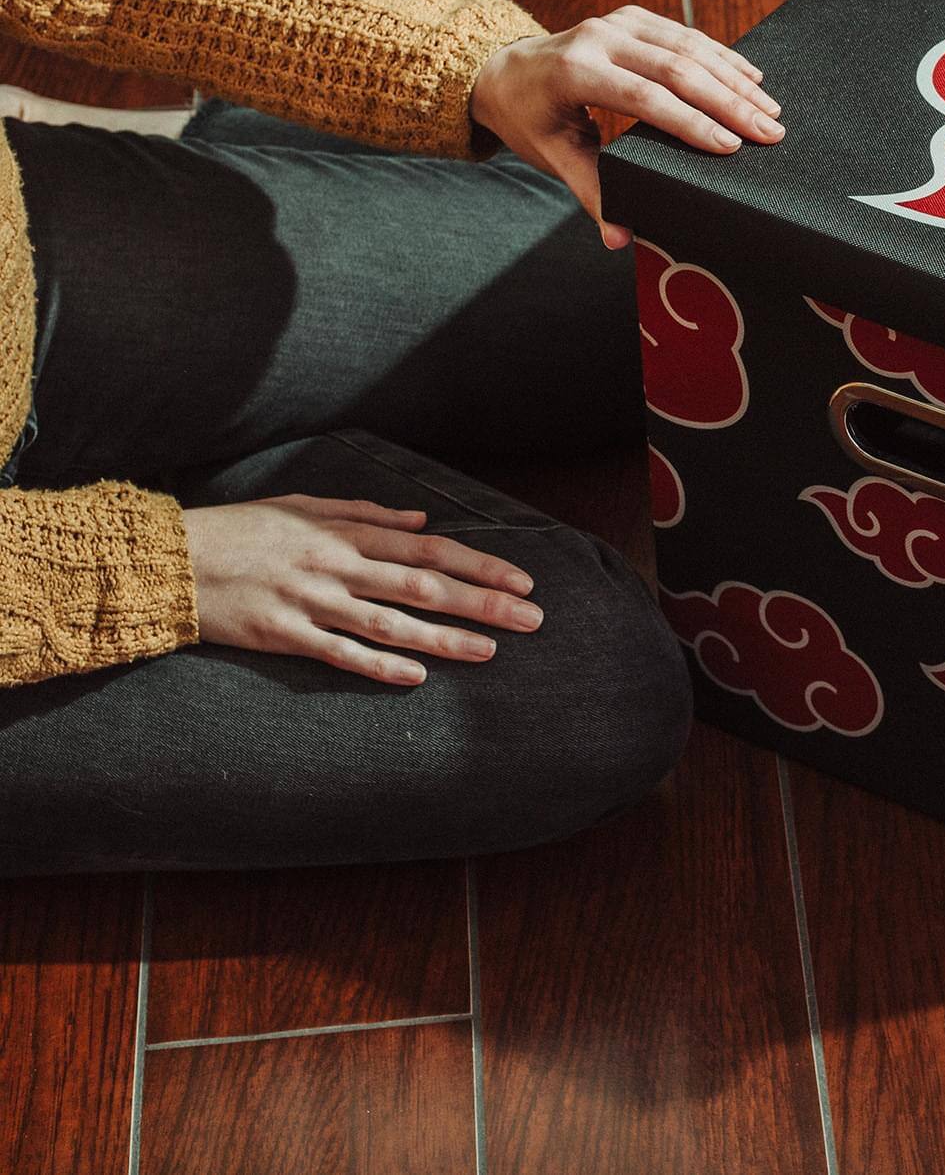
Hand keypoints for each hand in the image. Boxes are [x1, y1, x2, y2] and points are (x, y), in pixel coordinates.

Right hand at [183, 495, 542, 686]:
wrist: (171, 560)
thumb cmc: (243, 530)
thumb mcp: (307, 506)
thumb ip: (368, 513)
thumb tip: (423, 520)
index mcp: (347, 532)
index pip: (431, 548)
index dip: (481, 566)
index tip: (522, 582)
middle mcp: (338, 565)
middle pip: (424, 585)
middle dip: (483, 603)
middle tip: (532, 619)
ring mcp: (312, 601)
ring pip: (391, 623)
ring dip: (444, 639)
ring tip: (490, 653)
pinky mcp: (283, 634)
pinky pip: (339, 653)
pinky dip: (378, 666)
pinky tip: (416, 677)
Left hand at [469, 5, 783, 248]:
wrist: (502, 69)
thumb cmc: (528, 118)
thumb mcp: (552, 156)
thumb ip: (591, 192)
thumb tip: (620, 238)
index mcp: (574, 72)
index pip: (644, 98)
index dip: (691, 123)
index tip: (731, 146)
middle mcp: (597, 38)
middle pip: (676, 69)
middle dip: (729, 103)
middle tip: (770, 132)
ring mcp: (616, 22)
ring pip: (688, 47)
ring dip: (733, 79)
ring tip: (770, 110)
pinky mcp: (631, 17)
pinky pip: (684, 34)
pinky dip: (721, 56)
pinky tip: (751, 77)